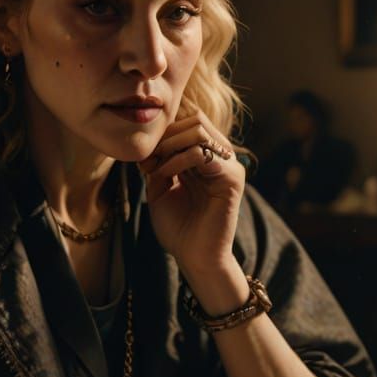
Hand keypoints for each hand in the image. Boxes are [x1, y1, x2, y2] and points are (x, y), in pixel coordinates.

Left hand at [139, 109, 244, 281]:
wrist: (194, 257)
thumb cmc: (178, 228)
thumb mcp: (159, 188)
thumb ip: (158, 162)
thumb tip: (148, 142)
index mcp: (206, 157)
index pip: (187, 123)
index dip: (163, 135)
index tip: (144, 161)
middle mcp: (221, 157)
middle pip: (195, 120)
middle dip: (165, 137)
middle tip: (148, 163)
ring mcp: (229, 166)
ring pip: (199, 130)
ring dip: (170, 146)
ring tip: (156, 170)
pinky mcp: (232, 179)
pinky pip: (203, 153)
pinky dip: (178, 160)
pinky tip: (165, 176)